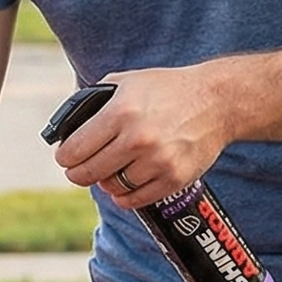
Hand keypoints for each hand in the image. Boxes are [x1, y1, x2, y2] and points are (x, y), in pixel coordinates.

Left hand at [53, 64, 229, 207]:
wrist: (217, 101)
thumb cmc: (167, 89)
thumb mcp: (126, 82)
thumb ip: (94, 100)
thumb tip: (68, 124)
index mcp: (121, 112)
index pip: (75, 149)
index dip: (65, 157)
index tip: (65, 158)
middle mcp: (138, 139)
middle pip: (88, 173)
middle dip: (77, 173)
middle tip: (77, 171)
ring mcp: (158, 161)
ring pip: (112, 188)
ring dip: (105, 183)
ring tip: (108, 172)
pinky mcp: (175, 178)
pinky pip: (136, 199)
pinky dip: (125, 196)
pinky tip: (124, 185)